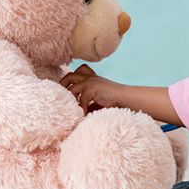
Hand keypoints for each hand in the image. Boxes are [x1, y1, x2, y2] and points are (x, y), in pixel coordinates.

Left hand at [61, 65, 184, 126]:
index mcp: (91, 78)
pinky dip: (80, 109)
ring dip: (69, 100)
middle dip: (63, 85)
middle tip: (61, 98)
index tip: (65, 93)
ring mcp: (90, 81)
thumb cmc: (115, 102)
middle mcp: (89, 77)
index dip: (69, 81)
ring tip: (69, 110)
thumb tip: (77, 114)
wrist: (127, 99)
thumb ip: (88, 104)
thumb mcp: (98, 101)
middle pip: (69, 76)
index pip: (76, 73)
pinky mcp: (91, 88)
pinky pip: (80, 100)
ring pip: (71, 88)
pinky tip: (82, 116)